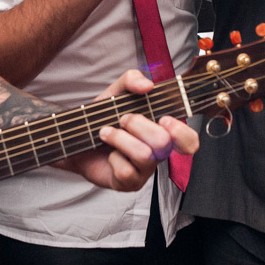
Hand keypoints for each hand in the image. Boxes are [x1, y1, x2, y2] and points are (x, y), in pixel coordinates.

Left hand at [57, 69, 199, 190]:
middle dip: (137, 124)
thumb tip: (148, 85)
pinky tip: (108, 155)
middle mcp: (158, 153)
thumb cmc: (103, 117)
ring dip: (119, 138)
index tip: (163, 119)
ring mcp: (144, 171)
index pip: (189, 141)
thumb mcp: (116, 92)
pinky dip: (113, 158)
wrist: (75, 137)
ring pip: (144, 156)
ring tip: (105, 132)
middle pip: (163, 143)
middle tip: (122, 119)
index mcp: (162, 132)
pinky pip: (126, 172)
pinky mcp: (128, 184)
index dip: (181, 132)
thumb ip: (132, 80)